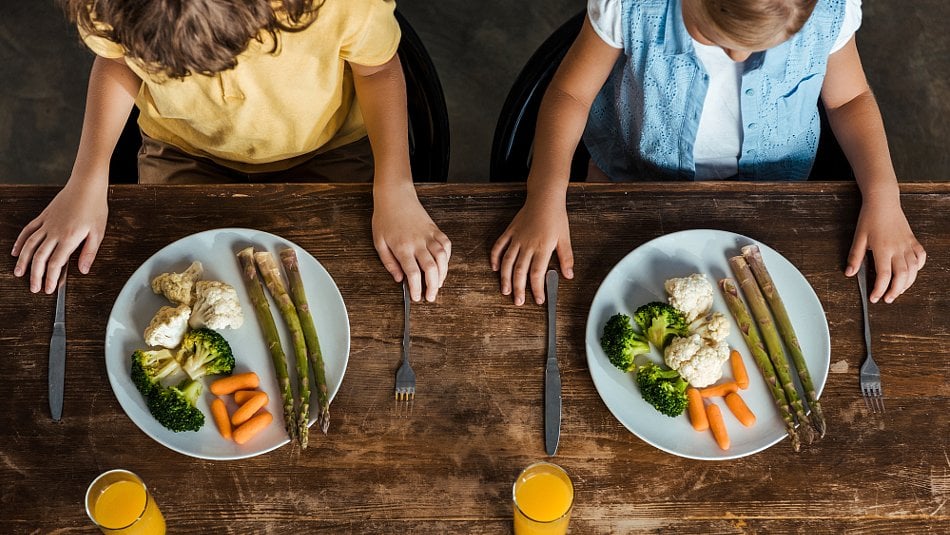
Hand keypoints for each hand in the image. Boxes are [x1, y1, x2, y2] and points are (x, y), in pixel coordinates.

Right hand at [12, 179, 108, 292]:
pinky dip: (20, 242)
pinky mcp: (43, 216)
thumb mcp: (98, 232)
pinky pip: (28, 230)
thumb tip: (83, 270)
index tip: (48, 289)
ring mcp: (47, 224)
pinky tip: (16, 252)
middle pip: (39, 257)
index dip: (50, 278)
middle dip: (35, 275)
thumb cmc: (95, 207)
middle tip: (34, 288)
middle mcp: (54, 232)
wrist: (86, 185)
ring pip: (30, 245)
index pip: (55, 263)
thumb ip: (89, 253)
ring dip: (23, 261)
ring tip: (19, 273)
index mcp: (69, 238)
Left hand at [372, 182, 450, 301]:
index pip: (412, 273)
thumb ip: (389, 263)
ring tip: (438, 284)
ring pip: (442, 258)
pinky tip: (443, 265)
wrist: (395, 196)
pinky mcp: (435, 229)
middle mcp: (418, 242)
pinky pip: (446, 245)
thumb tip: (399, 279)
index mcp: (402, 247)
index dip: (416, 288)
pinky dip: (448, 257)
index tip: (417, 297)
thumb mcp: (379, 242)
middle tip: (431, 296)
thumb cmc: (385, 218)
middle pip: (430, 268)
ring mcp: (429, 235)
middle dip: (433, 286)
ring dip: (443, 274)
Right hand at [491, 194, 572, 304]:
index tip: (538, 300)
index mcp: (542, 247)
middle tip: (518, 302)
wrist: (545, 197)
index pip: (537, 274)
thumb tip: (568, 275)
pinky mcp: (510, 231)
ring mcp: (516, 238)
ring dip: (505, 278)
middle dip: (518, 289)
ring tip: (505, 291)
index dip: (537, 289)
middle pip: (520, 271)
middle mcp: (527, 245)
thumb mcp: (565, 238)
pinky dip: (495, 257)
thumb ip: (566, 258)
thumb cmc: (556, 217)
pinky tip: (495, 268)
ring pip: (508, 262)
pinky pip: (499, 246)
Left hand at [845, 197, 925, 302]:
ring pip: (913, 270)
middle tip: (887, 299)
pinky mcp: (913, 241)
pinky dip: (918, 268)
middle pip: (902, 277)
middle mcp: (898, 249)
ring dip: (907, 284)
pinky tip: (911, 273)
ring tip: (897, 290)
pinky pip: (920, 258)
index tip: (874, 298)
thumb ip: (855, 257)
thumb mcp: (858, 237)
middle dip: (895, 291)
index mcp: (883, 249)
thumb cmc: (870, 218)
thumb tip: (849, 273)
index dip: (879, 290)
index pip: (883, 276)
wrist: (883, 201)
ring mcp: (908, 245)